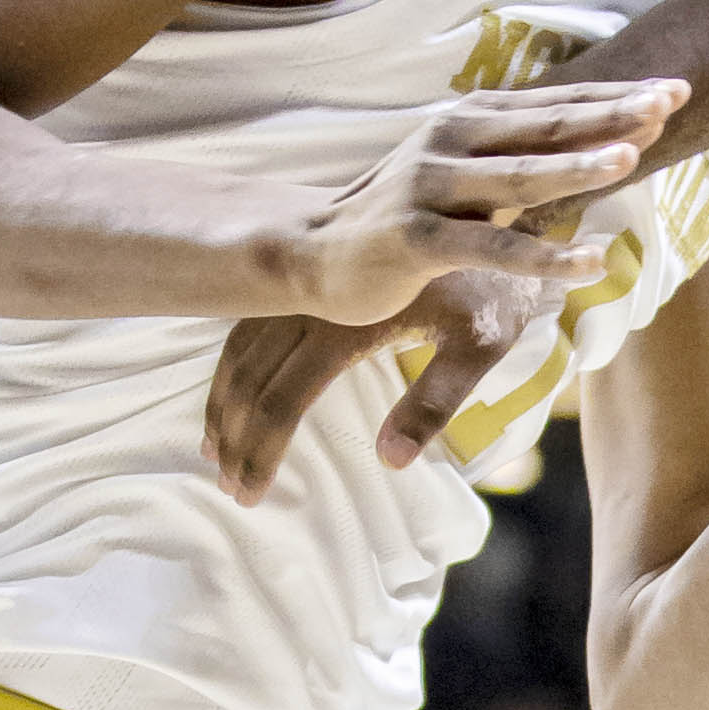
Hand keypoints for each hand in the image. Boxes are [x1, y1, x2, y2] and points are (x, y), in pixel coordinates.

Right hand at [205, 265, 553, 502]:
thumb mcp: (480, 344)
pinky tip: (231, 394)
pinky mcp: (308, 275)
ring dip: (223, 403)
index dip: (261, 450)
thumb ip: (436, 401)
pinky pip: (250, 322)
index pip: (283, 400)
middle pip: (250, 378)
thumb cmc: (494, 289)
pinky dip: (233, 365)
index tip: (250, 493)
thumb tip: (390, 461)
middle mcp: (311, 300)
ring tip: (214, 450)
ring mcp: (304, 285)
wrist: (494, 217)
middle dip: (234, 437)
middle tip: (230, 488)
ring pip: (239, 348)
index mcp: (347, 321)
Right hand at [292, 79, 685, 327]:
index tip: (675, 87)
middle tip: (670, 100)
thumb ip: (523, 157)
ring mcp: (429, 187)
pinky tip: (592, 262)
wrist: (310, 250)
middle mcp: (450, 141)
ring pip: (517, 177)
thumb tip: (606, 140)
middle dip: (610, 114)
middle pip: (545, 127)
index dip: (615, 96)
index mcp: (468, 122)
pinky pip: (491, 249)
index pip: (554, 104)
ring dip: (575, 167)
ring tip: (630, 157)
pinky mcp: (415, 239)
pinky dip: (543, 257)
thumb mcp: (465, 175)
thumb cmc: (406, 213)